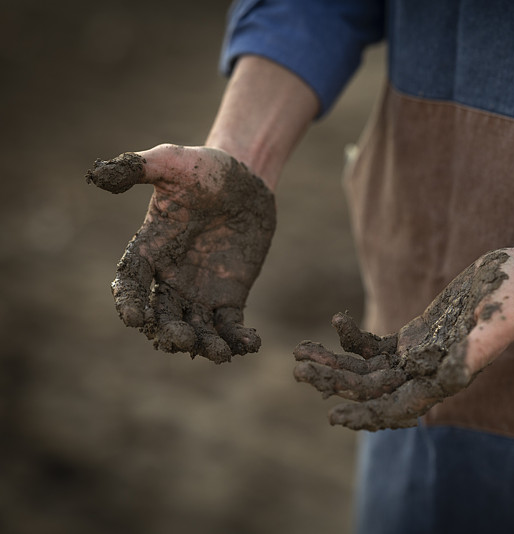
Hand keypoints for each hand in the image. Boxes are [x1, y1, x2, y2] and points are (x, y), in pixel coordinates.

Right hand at [86, 144, 275, 362]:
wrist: (246, 179)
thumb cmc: (205, 168)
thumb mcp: (172, 161)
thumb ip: (137, 168)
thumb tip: (97, 175)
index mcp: (149, 249)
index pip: (130, 281)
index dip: (128, 301)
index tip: (133, 318)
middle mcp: (169, 277)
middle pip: (162, 314)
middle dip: (170, 331)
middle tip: (184, 339)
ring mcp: (199, 291)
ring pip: (196, 328)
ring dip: (205, 344)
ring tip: (220, 354)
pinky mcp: (229, 297)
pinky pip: (230, 325)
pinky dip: (238, 339)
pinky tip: (250, 345)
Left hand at [293, 249, 513, 429]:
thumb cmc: (513, 300)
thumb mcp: (498, 324)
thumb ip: (475, 350)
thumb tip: (450, 378)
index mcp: (446, 381)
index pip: (398, 409)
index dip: (365, 415)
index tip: (333, 414)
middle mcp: (429, 375)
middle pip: (373, 388)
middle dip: (335, 382)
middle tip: (299, 372)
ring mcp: (420, 355)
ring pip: (368, 368)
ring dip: (335, 363)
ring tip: (300, 354)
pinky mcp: (415, 335)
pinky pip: (377, 344)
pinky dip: (354, 337)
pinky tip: (336, 322)